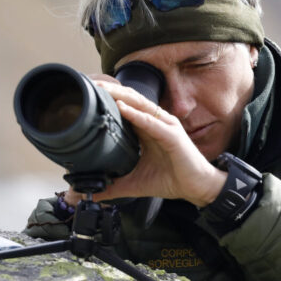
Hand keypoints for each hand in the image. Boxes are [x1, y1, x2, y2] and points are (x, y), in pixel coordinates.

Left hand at [64, 75, 225, 207]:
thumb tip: (88, 195)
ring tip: (101, 89)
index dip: (106, 98)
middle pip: (129, 99)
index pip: (124, 106)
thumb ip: (113, 186)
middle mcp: (155, 122)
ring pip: (140, 105)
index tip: (84, 94)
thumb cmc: (171, 179)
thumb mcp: (135, 183)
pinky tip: (122, 109)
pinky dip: (136, 115)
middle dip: (109, 90)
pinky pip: (152, 123)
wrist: (196, 188)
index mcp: (146, 128)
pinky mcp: (173, 136)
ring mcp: (165, 126)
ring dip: (119, 95)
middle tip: (87, 85)